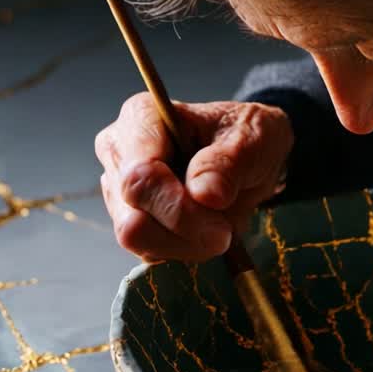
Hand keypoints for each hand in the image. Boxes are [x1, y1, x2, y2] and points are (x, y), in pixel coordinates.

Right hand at [94, 92, 293, 261]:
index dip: (178, 207)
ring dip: (186, 245)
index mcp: (140, 118)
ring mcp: (119, 191)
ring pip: (138, 241)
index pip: (140, 177)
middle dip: (184, 233)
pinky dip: (183, 250)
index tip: (220, 218)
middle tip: (224, 230)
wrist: (248, 154)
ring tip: (218, 227)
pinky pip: (148, 253)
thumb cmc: (246, 136)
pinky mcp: (130, 221)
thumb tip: (204, 194)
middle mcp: (119, 153)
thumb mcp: (254, 138)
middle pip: (132, 219)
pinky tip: (203, 230)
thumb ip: (229, 162)